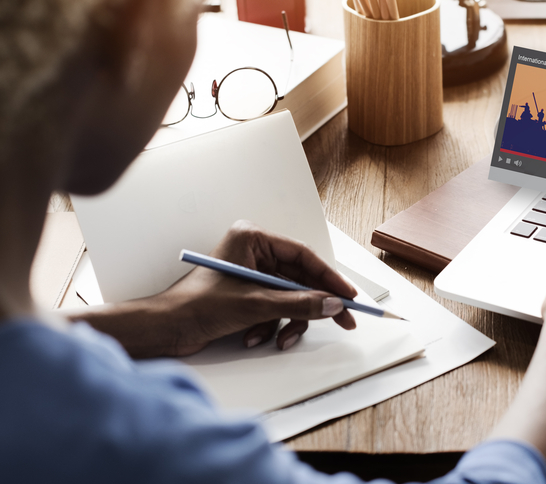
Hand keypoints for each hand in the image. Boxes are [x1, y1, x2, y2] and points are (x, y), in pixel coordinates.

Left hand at [71, 221, 357, 357]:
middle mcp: (253, 254)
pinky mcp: (246, 296)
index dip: (329, 277)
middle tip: (342, 320)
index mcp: (253, 240)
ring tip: (280, 339)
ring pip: (290, 298)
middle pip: (300, 279)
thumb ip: (299, 303)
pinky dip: (271, 326)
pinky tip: (254, 337)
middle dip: (314, 305)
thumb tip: (333, 305)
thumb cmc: (195, 306)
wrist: (163, 331)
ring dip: (287, 321)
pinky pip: (275, 309)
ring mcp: (250, 276)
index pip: (303, 256)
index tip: (348, 296)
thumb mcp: (255, 305)